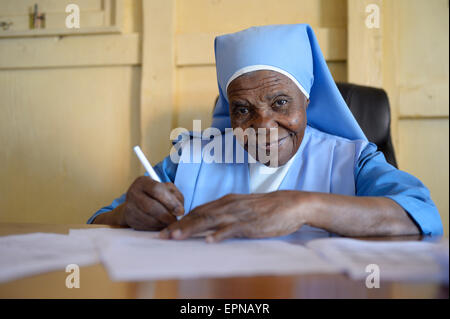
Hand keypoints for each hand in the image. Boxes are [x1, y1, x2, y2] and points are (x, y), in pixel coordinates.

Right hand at [122, 176, 184, 230]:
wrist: (137, 203)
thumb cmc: (156, 195)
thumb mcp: (167, 190)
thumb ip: (176, 196)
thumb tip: (180, 211)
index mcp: (143, 182)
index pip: (157, 190)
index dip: (171, 202)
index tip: (181, 211)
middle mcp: (133, 193)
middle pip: (151, 206)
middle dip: (167, 216)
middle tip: (176, 221)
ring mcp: (129, 207)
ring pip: (148, 219)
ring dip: (162, 223)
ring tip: (170, 223)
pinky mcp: (130, 220)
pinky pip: (145, 227)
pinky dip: (156, 228)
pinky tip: (161, 225)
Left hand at [159, 191, 309, 241]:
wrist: (291, 204)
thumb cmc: (268, 208)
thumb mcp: (243, 208)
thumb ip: (227, 214)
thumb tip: (209, 226)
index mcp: (226, 201)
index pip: (198, 210)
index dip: (181, 220)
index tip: (166, 229)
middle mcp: (229, 204)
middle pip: (199, 214)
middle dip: (179, 225)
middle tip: (162, 235)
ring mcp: (239, 213)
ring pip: (210, 220)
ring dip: (191, 228)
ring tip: (176, 237)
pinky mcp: (251, 223)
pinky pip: (232, 228)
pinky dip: (219, 234)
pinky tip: (209, 241)